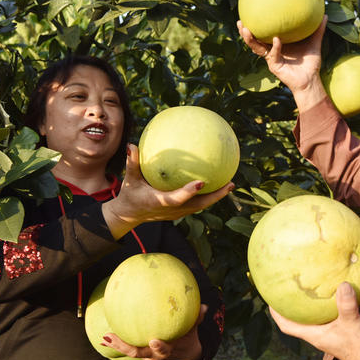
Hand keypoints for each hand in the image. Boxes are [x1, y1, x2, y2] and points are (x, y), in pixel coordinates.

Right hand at [102, 144, 233, 238]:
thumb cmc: (130, 194)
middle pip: (198, 205)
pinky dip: (208, 196)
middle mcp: (172, 210)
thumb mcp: (130, 179)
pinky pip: (197, 204)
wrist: (129, 215)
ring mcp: (177, 213)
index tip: (202, 182)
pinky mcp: (179, 212)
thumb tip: (132, 145)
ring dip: (216, 196)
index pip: (177, 198)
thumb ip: (132, 163)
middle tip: (230, 184)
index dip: (189, 192)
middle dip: (216, 196)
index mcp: (160, 202)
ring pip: (201, 206)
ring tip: (230, 184)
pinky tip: (217, 184)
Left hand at [102, 305, 206, 359]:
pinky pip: (128, 348)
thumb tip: (205, 306)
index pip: (162, 350)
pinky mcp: (141, 352)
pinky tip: (105, 336)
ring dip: (116, 346)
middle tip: (111, 337)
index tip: (153, 340)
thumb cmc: (188, 338)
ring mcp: (147, 356)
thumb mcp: (194, 330)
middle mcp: (154, 355)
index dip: (158, 347)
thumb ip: (197, 318)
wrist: (184, 356)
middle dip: (124, 347)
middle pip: (138, 353)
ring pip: (130, 352)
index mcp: (167, 350)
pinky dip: (117, 344)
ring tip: (104, 337)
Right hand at [237, 16, 328, 111]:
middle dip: (245, 32)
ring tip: (246, 29)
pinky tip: (276, 39)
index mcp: (277, 45)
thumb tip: (324, 14)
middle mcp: (271, 52)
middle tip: (240, 21)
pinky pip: (273, 54)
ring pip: (256, 48)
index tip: (250, 14)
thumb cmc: (310, 63)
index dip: (255, 26)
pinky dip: (275, 47)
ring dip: (250, 39)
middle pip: (254, 41)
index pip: (263, 34)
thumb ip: (318, 30)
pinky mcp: (275, 66)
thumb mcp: (314, 43)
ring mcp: (271, 59)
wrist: (311, 80)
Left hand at [270, 282, 359, 359]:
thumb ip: (346, 305)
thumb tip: (342, 284)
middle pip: (297, 319)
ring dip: (308, 303)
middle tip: (286, 286)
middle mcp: (319, 333)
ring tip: (306, 285)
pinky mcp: (342, 327)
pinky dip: (328, 302)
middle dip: (290, 305)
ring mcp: (330, 331)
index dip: (276, 314)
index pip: (287, 326)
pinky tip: (333, 289)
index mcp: (314, 335)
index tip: (269, 298)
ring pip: (314, 316)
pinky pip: (330, 312)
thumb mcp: (352, 324)